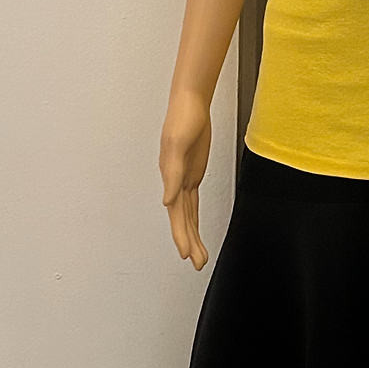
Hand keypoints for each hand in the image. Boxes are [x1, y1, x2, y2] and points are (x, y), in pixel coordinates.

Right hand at [160, 87, 211, 267]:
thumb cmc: (183, 120)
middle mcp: (175, 182)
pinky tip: (195, 230)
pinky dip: (193, 217)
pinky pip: (192, 202)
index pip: (177, 214)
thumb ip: (172, 174)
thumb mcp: (177, 146)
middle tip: (198, 264)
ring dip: (192, 235)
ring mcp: (183, 178)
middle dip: (189, 242)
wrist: (190, 103)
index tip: (186, 253)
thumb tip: (167, 201)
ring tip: (200, 257)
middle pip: (182, 219)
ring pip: (188, 214)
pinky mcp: (191, 174)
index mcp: (171, 178)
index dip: (181, 234)